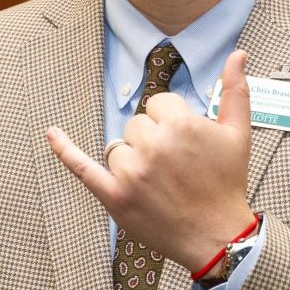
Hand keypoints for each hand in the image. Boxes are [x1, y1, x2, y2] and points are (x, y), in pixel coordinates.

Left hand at [46, 47, 255, 268]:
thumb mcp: (239, 134)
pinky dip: (64, 150)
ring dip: (132, 159)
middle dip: (152, 141)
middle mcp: (153, 145)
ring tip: (158, 182)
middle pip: (136, 125)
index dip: (171, 122)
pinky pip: (82, 167)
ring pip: (118, 147)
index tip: (185, 145)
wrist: (217, 235)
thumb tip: (237, 54)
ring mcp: (131, 171)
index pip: (158, 105)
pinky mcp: (114, 195)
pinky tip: (51, 133)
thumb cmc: (227, 183)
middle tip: (174, 168)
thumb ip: (235, 91)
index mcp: (181, 124)